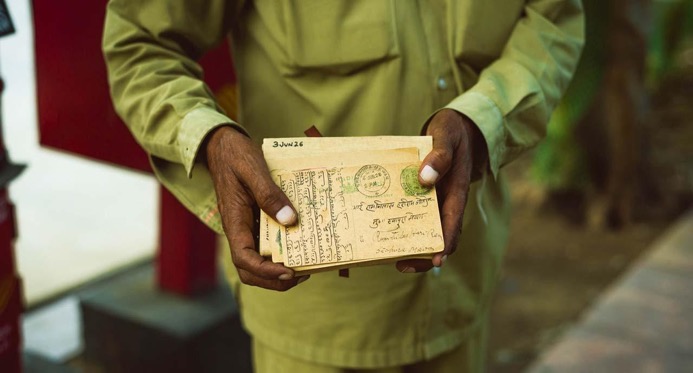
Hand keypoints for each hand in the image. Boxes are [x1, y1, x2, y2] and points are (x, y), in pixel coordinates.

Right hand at [206, 126, 308, 289]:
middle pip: (250, 269)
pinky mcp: (255, 220)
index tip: (289, 272)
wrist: (223, 145)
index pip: (244, 258)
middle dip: (274, 280)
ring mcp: (247, 227)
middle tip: (303, 274)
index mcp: (234, 222)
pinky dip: (282, 250)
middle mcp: (239, 230)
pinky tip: (302, 242)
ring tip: (305, 265)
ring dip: (278, 269)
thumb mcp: (253, 170)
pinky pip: (266, 243)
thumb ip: (269, 195)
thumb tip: (289, 220)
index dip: (266, 272)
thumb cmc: (235, 155)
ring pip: (258, 260)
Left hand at [396, 109, 479, 272]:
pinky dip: (402, 223)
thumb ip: (439, 155)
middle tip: (400, 265)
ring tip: (389, 255)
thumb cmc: (452, 131)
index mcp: (456, 192)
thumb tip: (424, 178)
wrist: (454, 128)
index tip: (435, 259)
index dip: (445, 244)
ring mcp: (435, 201)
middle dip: (423, 255)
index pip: (453, 224)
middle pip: (439, 236)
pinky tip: (382, 227)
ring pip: (425, 229)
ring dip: (410, 243)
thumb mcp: (447, 136)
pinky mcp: (423, 196)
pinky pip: (414, 214)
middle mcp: (446, 202)